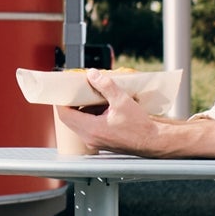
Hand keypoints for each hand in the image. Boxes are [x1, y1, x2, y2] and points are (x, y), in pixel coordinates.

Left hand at [54, 71, 170, 155]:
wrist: (153, 141)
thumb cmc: (140, 126)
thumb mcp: (122, 101)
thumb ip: (105, 86)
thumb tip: (92, 74)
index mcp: (91, 129)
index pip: (65, 115)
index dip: (61, 101)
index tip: (62, 90)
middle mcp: (90, 137)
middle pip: (70, 118)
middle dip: (71, 102)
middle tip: (75, 89)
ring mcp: (95, 140)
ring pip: (80, 122)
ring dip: (82, 108)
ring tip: (89, 93)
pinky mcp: (102, 140)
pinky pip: (89, 126)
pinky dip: (91, 114)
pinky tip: (101, 104)